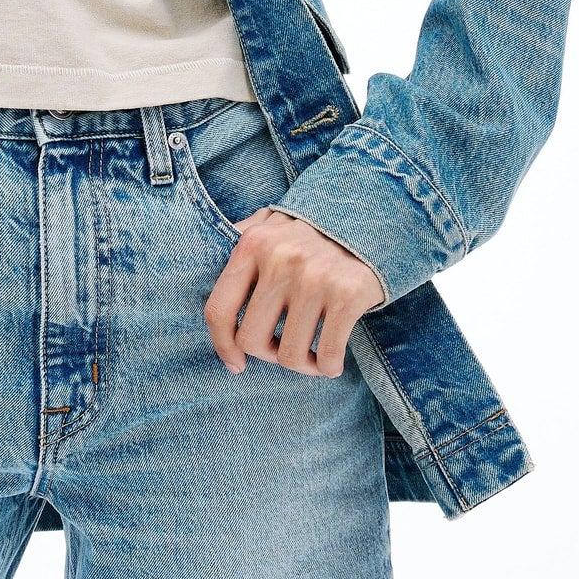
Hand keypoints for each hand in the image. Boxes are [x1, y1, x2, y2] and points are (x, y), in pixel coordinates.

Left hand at [204, 209, 384, 378]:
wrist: (375, 211)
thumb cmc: (316, 227)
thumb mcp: (272, 222)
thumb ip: (241, 239)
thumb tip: (203, 259)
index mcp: (253, 244)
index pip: (219, 309)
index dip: (222, 346)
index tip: (236, 363)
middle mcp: (279, 259)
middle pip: (253, 340)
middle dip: (269, 355)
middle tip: (284, 349)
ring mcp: (314, 277)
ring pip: (291, 355)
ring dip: (302, 365)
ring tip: (311, 356)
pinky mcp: (348, 293)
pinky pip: (327, 355)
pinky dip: (328, 367)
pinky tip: (331, 359)